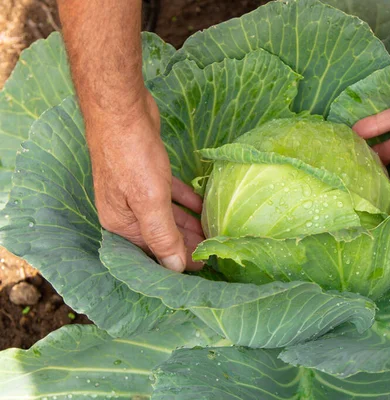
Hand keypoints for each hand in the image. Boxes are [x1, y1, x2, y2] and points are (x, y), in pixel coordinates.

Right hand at [87, 90, 203, 271]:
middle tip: (214, 250)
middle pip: (162, 235)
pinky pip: (171, 195)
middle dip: (187, 243)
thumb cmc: (132, 157)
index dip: (178, 260)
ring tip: (214, 232)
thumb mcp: (149, 201)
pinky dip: (187, 201)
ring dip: (189, 224)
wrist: (122, 111)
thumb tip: (174, 268)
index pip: (153, 252)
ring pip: (168, 215)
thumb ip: (162, 235)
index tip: (204, 266)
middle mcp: (126, 211)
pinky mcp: (149, 173)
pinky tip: (204, 205)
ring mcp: (137, 191)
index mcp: (120, 223)